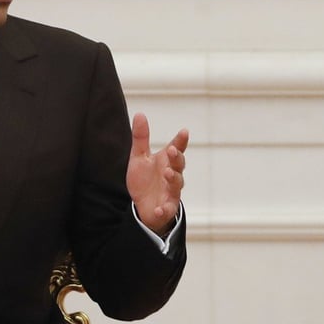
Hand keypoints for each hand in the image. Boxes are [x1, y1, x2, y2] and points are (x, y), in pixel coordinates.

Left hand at [125, 112, 187, 236]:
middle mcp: (172, 175)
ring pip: (177, 184)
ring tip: (167, 173)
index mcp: (166, 161)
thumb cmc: (144, 180)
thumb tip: (140, 114)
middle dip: (177, 158)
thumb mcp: (139, 158)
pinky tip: (158, 209)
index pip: (176, 149)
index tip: (184, 132)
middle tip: (173, 151)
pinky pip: (167, 209)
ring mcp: (171, 192)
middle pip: (179, 165)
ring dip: (173, 178)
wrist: (142, 206)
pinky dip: (163, 210)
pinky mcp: (167, 208)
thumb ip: (141, 138)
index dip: (180, 141)